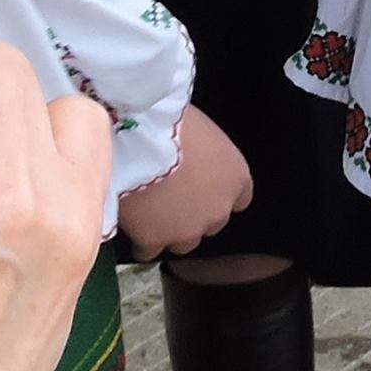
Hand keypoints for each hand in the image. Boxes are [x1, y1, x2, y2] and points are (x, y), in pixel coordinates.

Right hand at [112, 106, 252, 260]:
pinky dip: (140, 240)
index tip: (201, 189)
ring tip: (148, 212)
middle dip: (192, 215)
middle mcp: (218, 210)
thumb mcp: (203, 132)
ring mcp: (187, 230)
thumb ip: (206, 157)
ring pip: (182, 243)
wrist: (138, 138)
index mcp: (236, 178)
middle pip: (210, 223)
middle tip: (169, 197)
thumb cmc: (172, 120)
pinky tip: (131, 223)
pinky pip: (148, 250)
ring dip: (169, 231)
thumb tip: (194, 160)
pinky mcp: (155, 240)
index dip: (216, 194)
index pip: (238, 199)